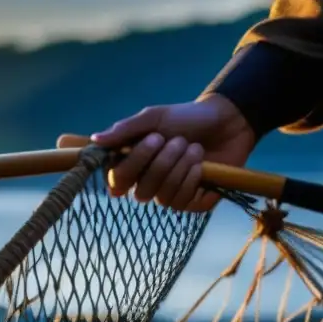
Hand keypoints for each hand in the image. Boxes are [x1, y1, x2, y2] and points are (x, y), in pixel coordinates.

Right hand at [69, 94, 256, 212]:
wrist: (228, 121)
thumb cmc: (186, 118)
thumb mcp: (154, 118)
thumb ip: (125, 129)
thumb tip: (95, 140)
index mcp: (132, 166)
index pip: (116, 181)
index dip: (132, 166)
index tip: (153, 139)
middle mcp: (146, 185)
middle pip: (140, 192)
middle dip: (162, 164)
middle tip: (179, 140)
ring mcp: (168, 195)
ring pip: (163, 198)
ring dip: (181, 169)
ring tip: (194, 149)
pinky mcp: (192, 203)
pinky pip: (183, 203)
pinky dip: (193, 180)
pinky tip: (202, 166)